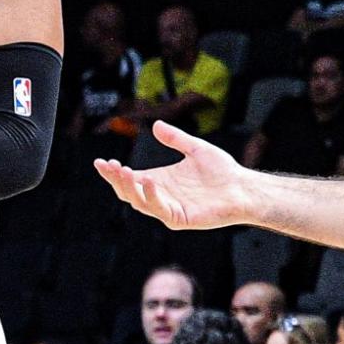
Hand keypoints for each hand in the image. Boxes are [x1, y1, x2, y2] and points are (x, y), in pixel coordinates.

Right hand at [95, 122, 256, 230]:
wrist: (243, 187)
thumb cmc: (222, 171)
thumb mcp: (195, 148)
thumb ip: (175, 138)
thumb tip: (155, 125)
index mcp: (160, 181)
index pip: (130, 179)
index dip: (113, 172)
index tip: (101, 162)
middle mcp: (162, 196)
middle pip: (129, 192)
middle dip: (115, 180)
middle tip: (107, 166)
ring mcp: (169, 209)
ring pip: (140, 202)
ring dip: (129, 188)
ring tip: (122, 171)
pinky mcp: (180, 218)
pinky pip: (161, 210)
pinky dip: (152, 196)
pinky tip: (149, 181)